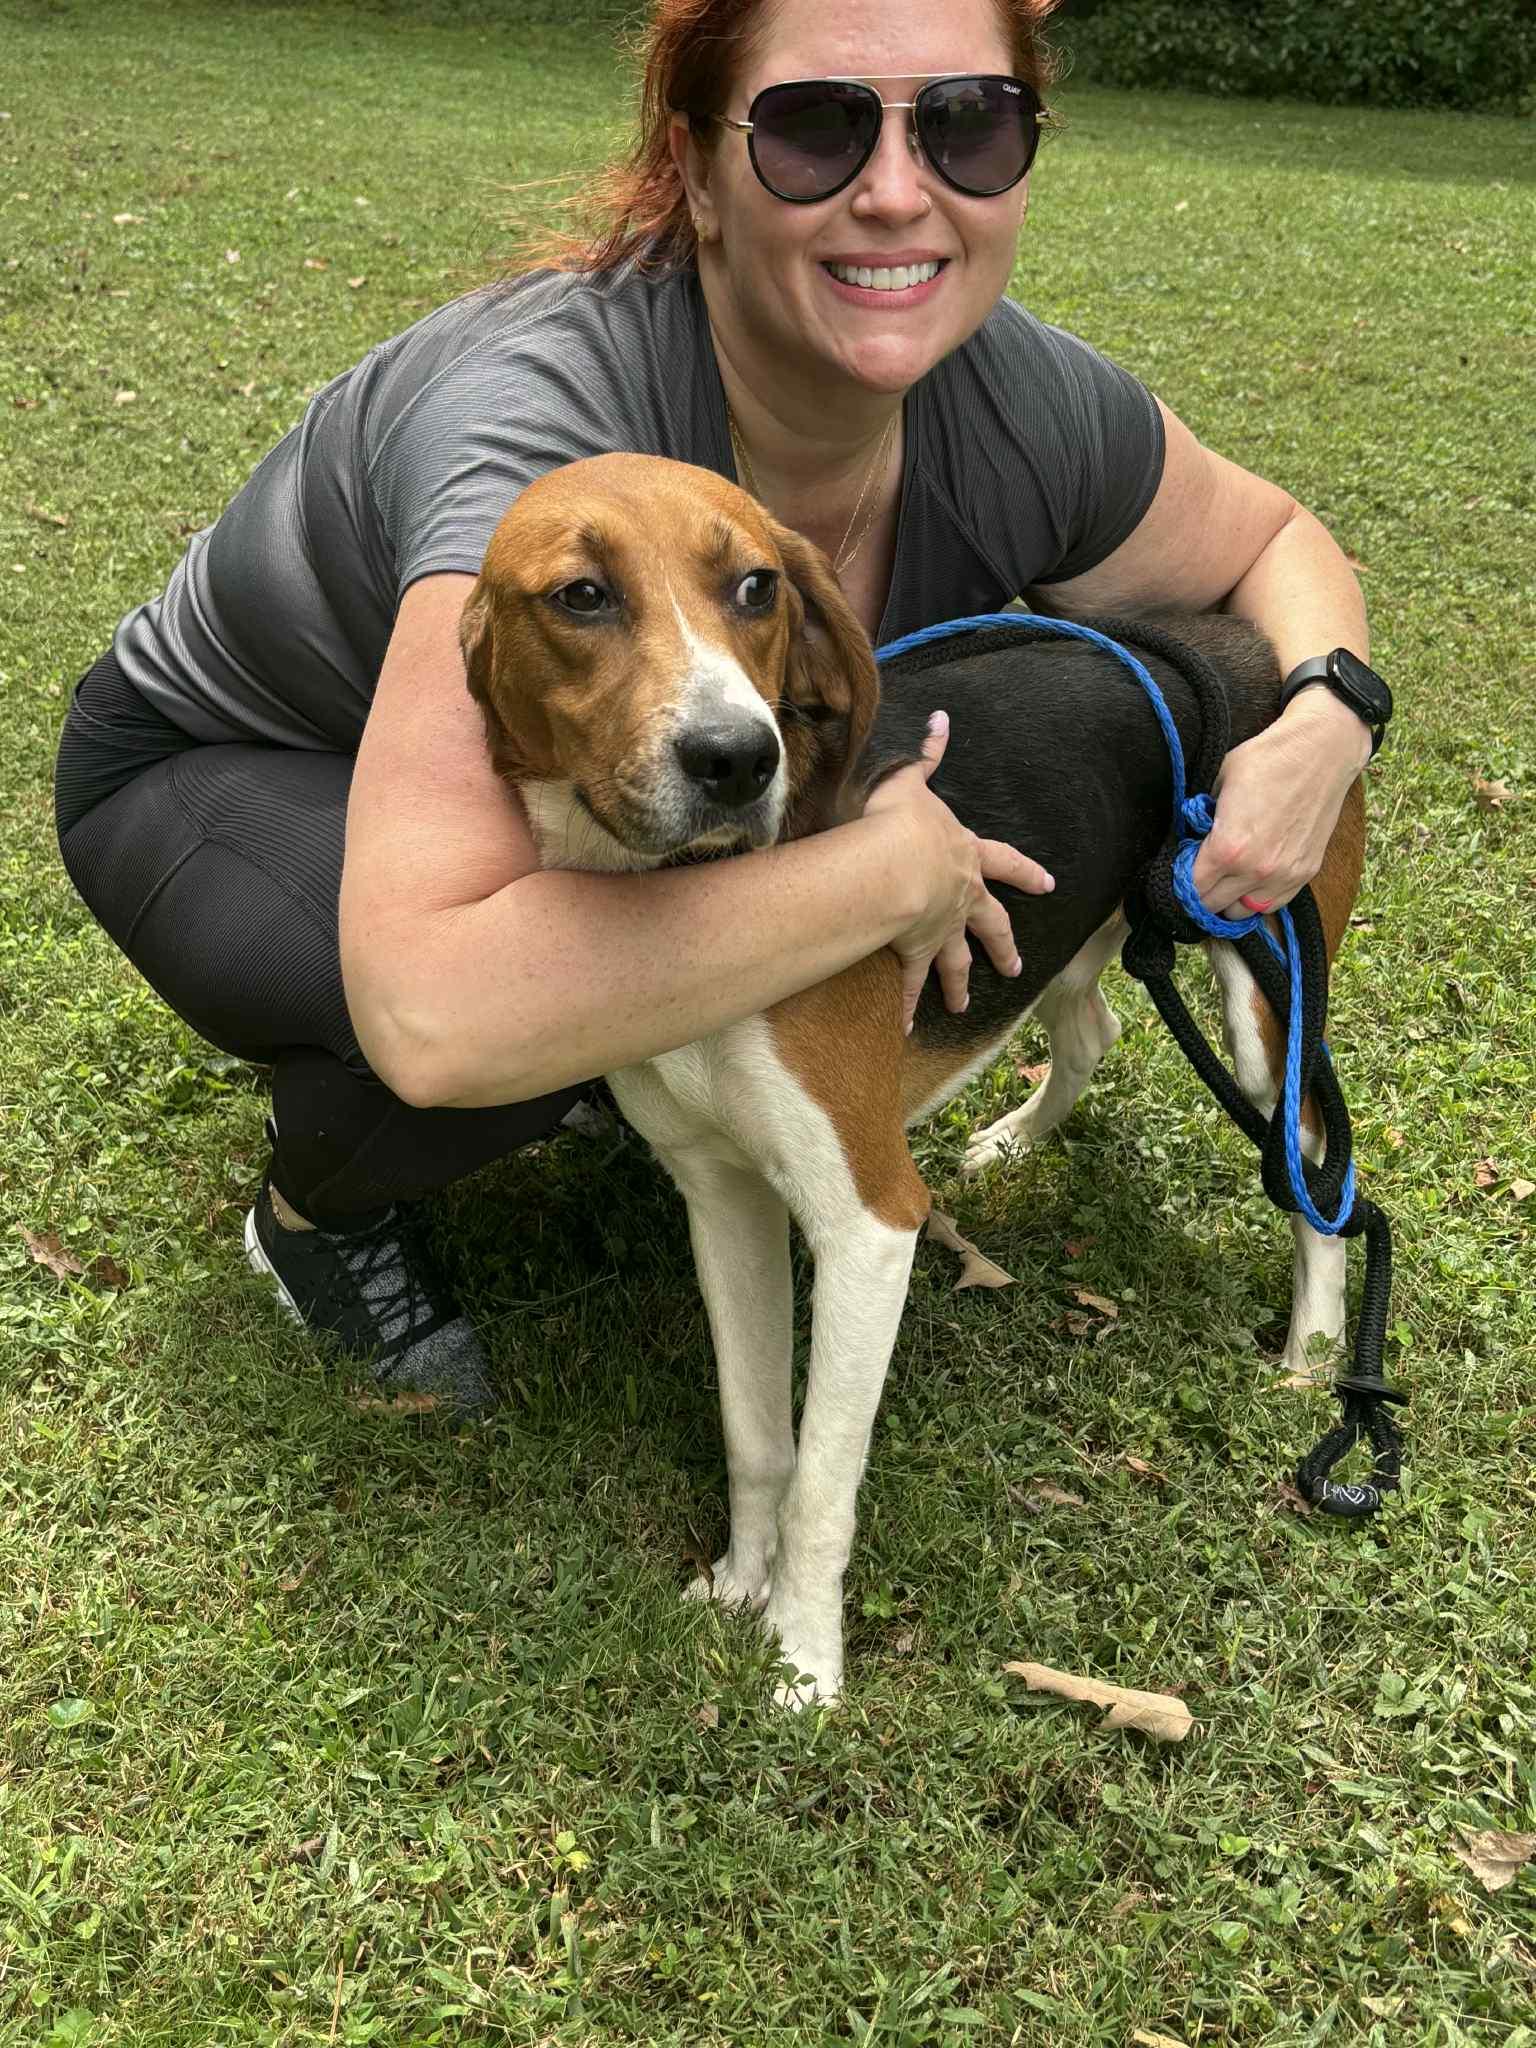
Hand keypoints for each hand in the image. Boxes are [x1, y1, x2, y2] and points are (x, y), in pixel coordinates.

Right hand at [864, 711, 1054, 1033]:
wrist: (892, 863)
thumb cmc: (902, 821)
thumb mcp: (913, 781)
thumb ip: (927, 755)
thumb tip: (942, 719)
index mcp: (965, 856)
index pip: (1005, 863)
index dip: (1026, 873)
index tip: (1048, 886)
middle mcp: (961, 897)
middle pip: (990, 925)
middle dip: (1003, 946)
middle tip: (1015, 967)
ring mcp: (941, 929)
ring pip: (955, 962)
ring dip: (957, 985)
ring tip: (959, 1007)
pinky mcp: (915, 952)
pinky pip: (910, 985)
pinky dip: (906, 1007)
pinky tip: (905, 1030)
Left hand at [1191, 687, 1370, 915]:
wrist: (1321, 751)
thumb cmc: (1267, 759)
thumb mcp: (1218, 782)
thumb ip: (1200, 819)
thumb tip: (1190, 837)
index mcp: (1228, 849)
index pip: (1191, 888)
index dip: (1179, 881)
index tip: (1180, 870)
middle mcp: (1255, 870)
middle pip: (1212, 905)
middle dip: (1200, 892)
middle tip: (1199, 874)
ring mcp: (1283, 875)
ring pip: (1241, 912)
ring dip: (1228, 900)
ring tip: (1225, 879)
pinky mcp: (1305, 873)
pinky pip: (1272, 904)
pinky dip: (1257, 898)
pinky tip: (1250, 880)